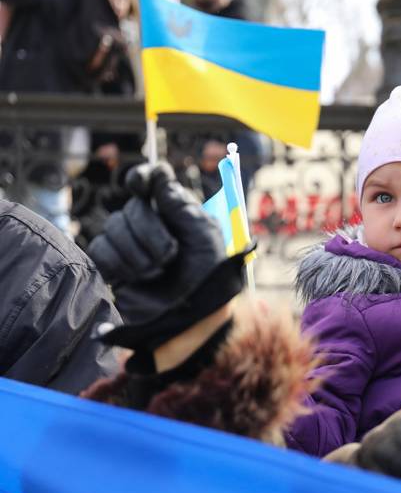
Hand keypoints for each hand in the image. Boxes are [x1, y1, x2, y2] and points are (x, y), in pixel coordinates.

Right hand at [88, 163, 240, 349]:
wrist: (192, 316)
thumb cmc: (208, 276)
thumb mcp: (204, 236)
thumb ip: (180, 205)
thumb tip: (160, 176)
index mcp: (176, 211)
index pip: (152, 179)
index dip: (142, 177)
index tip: (140, 185)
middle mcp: (151, 222)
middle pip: (132, 207)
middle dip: (150, 232)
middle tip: (170, 256)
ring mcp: (129, 243)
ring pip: (113, 227)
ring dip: (137, 252)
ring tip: (157, 272)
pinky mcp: (112, 265)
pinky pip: (100, 250)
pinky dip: (119, 263)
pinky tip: (137, 277)